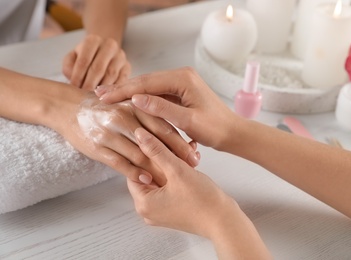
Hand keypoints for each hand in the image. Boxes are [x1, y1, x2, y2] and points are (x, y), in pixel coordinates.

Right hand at [52, 90, 196, 185]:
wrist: (67, 107)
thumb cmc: (102, 107)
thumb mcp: (127, 105)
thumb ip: (148, 115)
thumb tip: (176, 134)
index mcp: (134, 103)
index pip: (163, 123)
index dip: (180, 139)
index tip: (195, 152)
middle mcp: (122, 115)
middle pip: (155, 139)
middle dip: (175, 154)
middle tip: (192, 166)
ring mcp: (109, 130)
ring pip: (139, 153)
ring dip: (158, 167)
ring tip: (175, 178)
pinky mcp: (97, 145)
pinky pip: (120, 162)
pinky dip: (135, 172)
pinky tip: (147, 179)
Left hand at [63, 34, 130, 90]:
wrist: (103, 52)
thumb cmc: (85, 58)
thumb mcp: (72, 58)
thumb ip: (69, 66)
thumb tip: (73, 79)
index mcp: (93, 40)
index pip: (84, 61)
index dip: (78, 76)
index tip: (74, 87)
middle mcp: (109, 45)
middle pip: (98, 68)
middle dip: (89, 84)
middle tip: (83, 95)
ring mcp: (120, 56)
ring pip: (111, 75)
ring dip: (101, 88)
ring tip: (92, 95)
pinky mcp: (128, 67)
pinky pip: (121, 80)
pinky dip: (113, 89)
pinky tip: (105, 95)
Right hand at [96, 67, 237, 149]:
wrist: (232, 132)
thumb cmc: (215, 128)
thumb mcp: (188, 121)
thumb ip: (163, 109)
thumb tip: (136, 99)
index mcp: (183, 79)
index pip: (147, 83)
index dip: (123, 90)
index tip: (104, 96)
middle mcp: (181, 76)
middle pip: (145, 81)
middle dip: (122, 88)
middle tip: (98, 93)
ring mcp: (180, 83)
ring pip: (148, 86)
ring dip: (128, 92)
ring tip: (106, 96)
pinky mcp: (179, 92)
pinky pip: (155, 93)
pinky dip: (140, 98)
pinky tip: (126, 102)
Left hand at [127, 127, 238, 237]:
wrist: (224, 221)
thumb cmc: (203, 202)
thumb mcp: (177, 170)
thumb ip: (157, 150)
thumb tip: (140, 136)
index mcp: (143, 204)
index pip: (133, 171)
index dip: (143, 154)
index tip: (152, 141)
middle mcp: (149, 210)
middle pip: (147, 175)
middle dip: (161, 158)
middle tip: (171, 145)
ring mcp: (161, 211)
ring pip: (160, 179)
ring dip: (171, 164)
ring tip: (184, 152)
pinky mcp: (173, 210)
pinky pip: (169, 187)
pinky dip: (176, 175)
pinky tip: (189, 163)